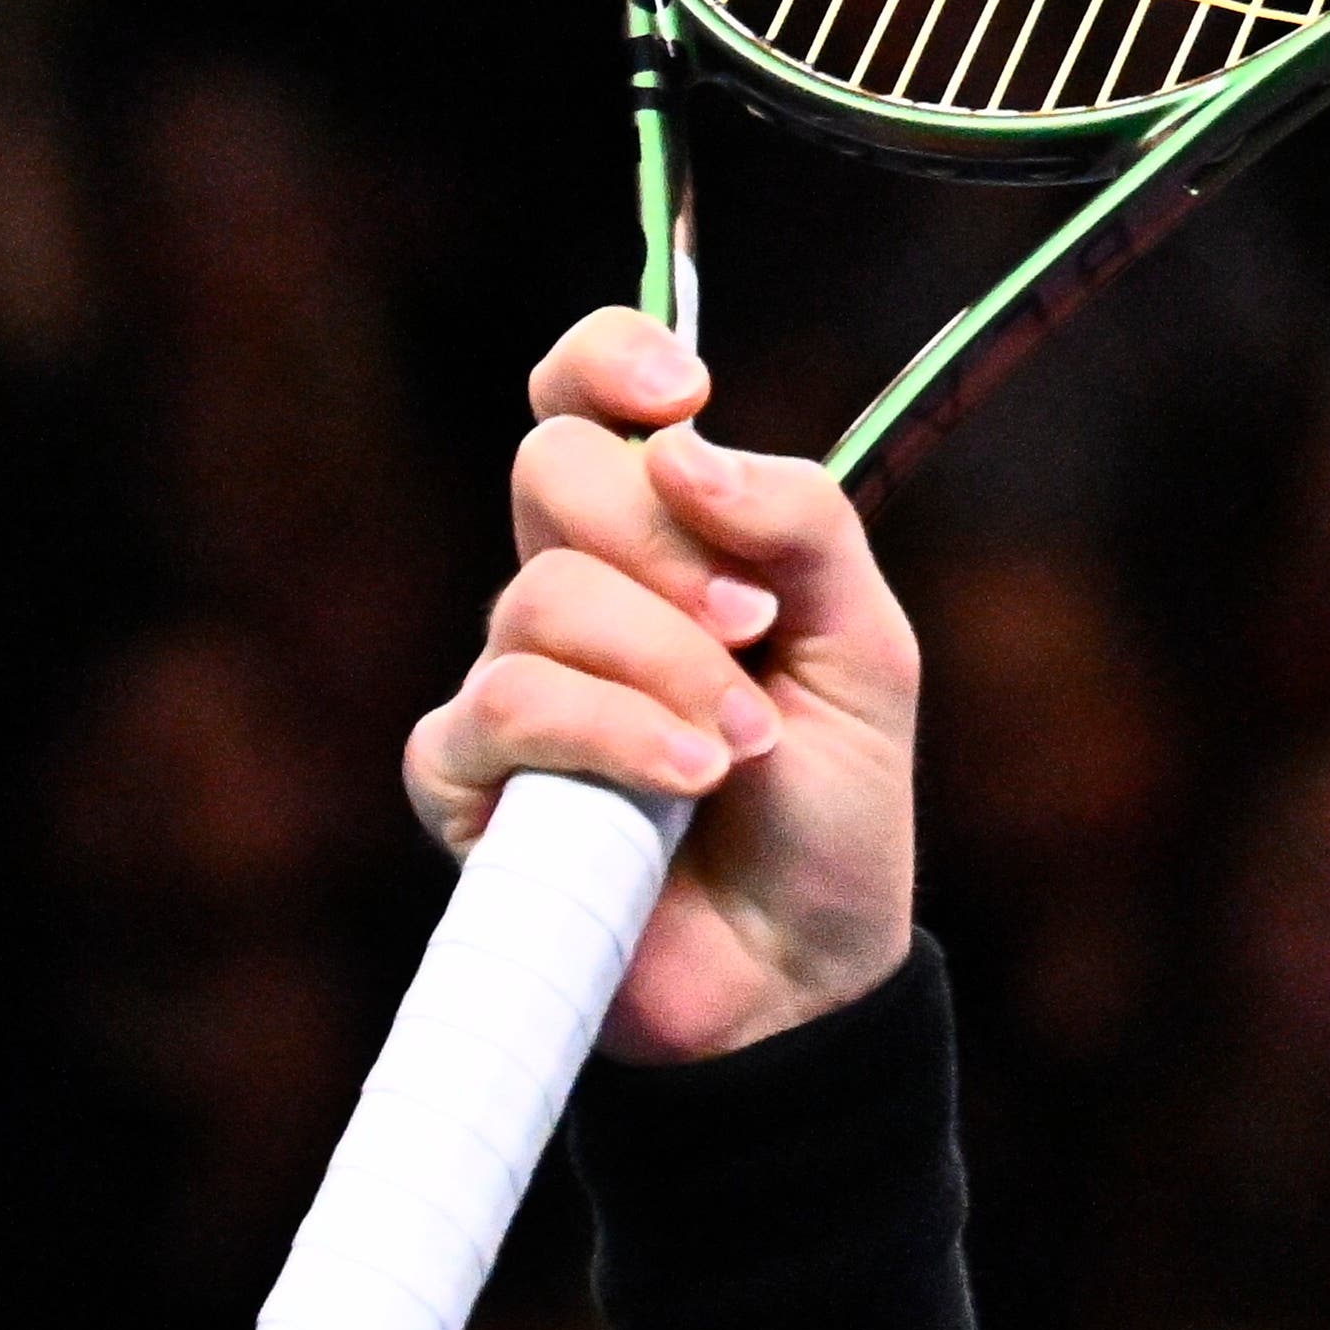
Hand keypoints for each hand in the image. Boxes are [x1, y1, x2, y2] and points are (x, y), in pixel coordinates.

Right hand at [418, 312, 924, 1059]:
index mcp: (660, 543)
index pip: (584, 402)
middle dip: (670, 545)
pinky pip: (511, 706)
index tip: (682, 391)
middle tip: (755, 630)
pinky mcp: (465, 779)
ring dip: (671, 667)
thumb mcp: (864, 647)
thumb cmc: (832, 806)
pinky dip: (619, 733)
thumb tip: (682, 447)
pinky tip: (694, 780)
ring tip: (744, 748)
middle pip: (553, 471)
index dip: (608, 365)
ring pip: (544, 597)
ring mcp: (508, 681)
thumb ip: (803, 526)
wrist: (807, 964)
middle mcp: (569, 595)